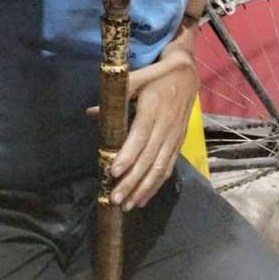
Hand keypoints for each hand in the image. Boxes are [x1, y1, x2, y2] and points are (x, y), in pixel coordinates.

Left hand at [103, 48, 196, 210]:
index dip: (128, 155)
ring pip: (160, 167)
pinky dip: (156, 185)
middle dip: (132, 180)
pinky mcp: (179, 143)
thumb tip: (91, 113)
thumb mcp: (137, 78)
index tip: (114, 171)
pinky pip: (168, 167)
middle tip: (116, 198)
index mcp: (154, 107)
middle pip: (149, 157)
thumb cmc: (157, 76)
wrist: (187, 75)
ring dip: (144, 188)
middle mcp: (166, 125)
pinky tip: (144, 198)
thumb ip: (115, 95)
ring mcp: (174, 136)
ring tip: (128, 205)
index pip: (140, 135)